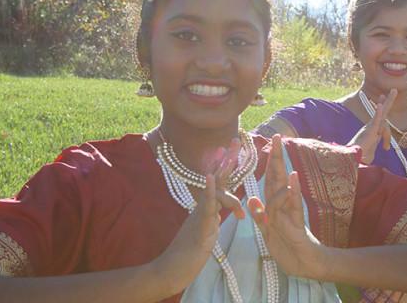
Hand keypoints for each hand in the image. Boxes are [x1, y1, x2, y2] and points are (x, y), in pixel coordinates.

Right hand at [152, 139, 244, 294]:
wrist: (172, 269)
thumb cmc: (189, 251)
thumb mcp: (205, 229)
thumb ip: (211, 216)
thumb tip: (218, 207)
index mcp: (207, 207)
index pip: (219, 183)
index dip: (226, 164)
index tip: (232, 146)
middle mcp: (203, 207)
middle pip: (216, 179)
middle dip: (226, 159)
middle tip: (235, 138)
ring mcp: (200, 215)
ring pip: (213, 190)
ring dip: (221, 170)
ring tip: (229, 154)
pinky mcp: (199, 228)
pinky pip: (205, 208)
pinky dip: (209, 192)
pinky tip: (210, 178)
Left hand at [248, 135, 326, 278]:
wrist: (305, 264)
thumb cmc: (287, 247)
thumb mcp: (267, 232)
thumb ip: (260, 216)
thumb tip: (251, 199)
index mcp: (274, 206)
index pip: (270, 179)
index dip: (267, 163)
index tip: (267, 144)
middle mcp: (283, 204)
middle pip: (277, 177)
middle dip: (276, 157)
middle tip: (276, 136)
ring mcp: (290, 212)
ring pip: (284, 187)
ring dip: (281, 168)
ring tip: (280, 150)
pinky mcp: (297, 223)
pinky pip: (294, 205)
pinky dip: (293, 191)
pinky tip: (293, 177)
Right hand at [349, 89, 397, 163]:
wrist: (352, 158)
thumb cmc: (359, 157)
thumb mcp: (368, 155)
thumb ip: (370, 154)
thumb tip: (368, 160)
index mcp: (373, 131)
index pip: (380, 118)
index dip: (381, 108)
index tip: (382, 99)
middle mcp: (372, 126)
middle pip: (383, 112)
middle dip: (388, 101)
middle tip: (394, 90)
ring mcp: (371, 127)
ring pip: (382, 113)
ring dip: (388, 101)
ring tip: (393, 91)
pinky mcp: (370, 130)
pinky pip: (376, 120)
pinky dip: (378, 113)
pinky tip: (381, 105)